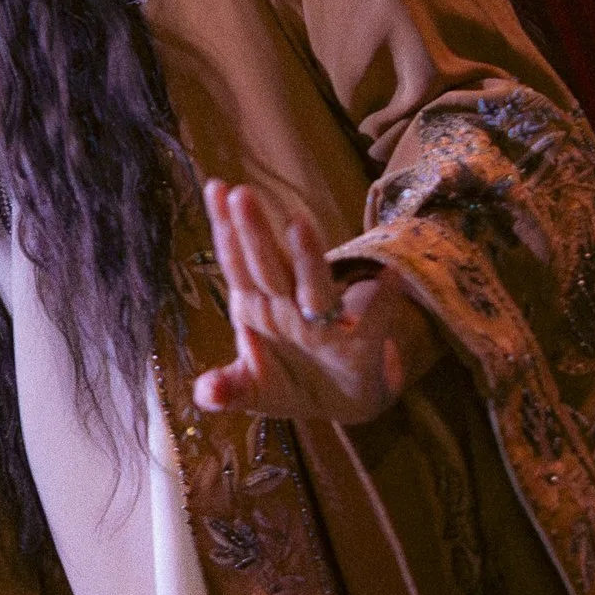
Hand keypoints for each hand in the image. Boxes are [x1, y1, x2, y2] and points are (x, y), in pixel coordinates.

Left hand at [192, 180, 441, 424]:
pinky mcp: (361, 349)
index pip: (237, 265)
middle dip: (255, 232)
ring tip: (298, 223)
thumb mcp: (253, 393)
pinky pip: (373, 324)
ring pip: (313, 285)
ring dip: (307, 256)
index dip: (226, 232)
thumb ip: (228, 389)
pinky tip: (389, 279)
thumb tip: (204, 394)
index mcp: (257, 309)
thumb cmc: (289, 383)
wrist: (340, 404)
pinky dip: (382, 303)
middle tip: (241, 193)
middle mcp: (288, 307)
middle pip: (269, 266)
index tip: (216, 190)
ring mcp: (324, 325)